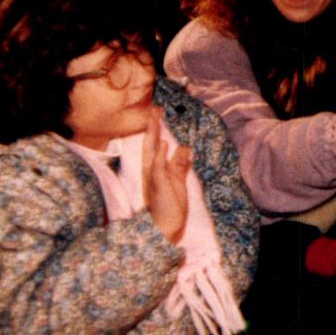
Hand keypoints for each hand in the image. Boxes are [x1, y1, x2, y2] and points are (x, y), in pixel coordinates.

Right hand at [141, 113, 190, 243]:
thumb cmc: (170, 205)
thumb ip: (180, 164)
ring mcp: (153, 178)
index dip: (154, 128)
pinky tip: (162, 143)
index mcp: (155, 169)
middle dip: (151, 125)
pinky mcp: (159, 186)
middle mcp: (151, 171)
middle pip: (150, 143)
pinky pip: (158, 168)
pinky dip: (159, 156)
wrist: (163, 227)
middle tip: (153, 107)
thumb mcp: (178, 181)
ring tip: (154, 117)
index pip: (153, 144)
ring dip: (153, 133)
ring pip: (151, 151)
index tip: (156, 112)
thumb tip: (186, 147)